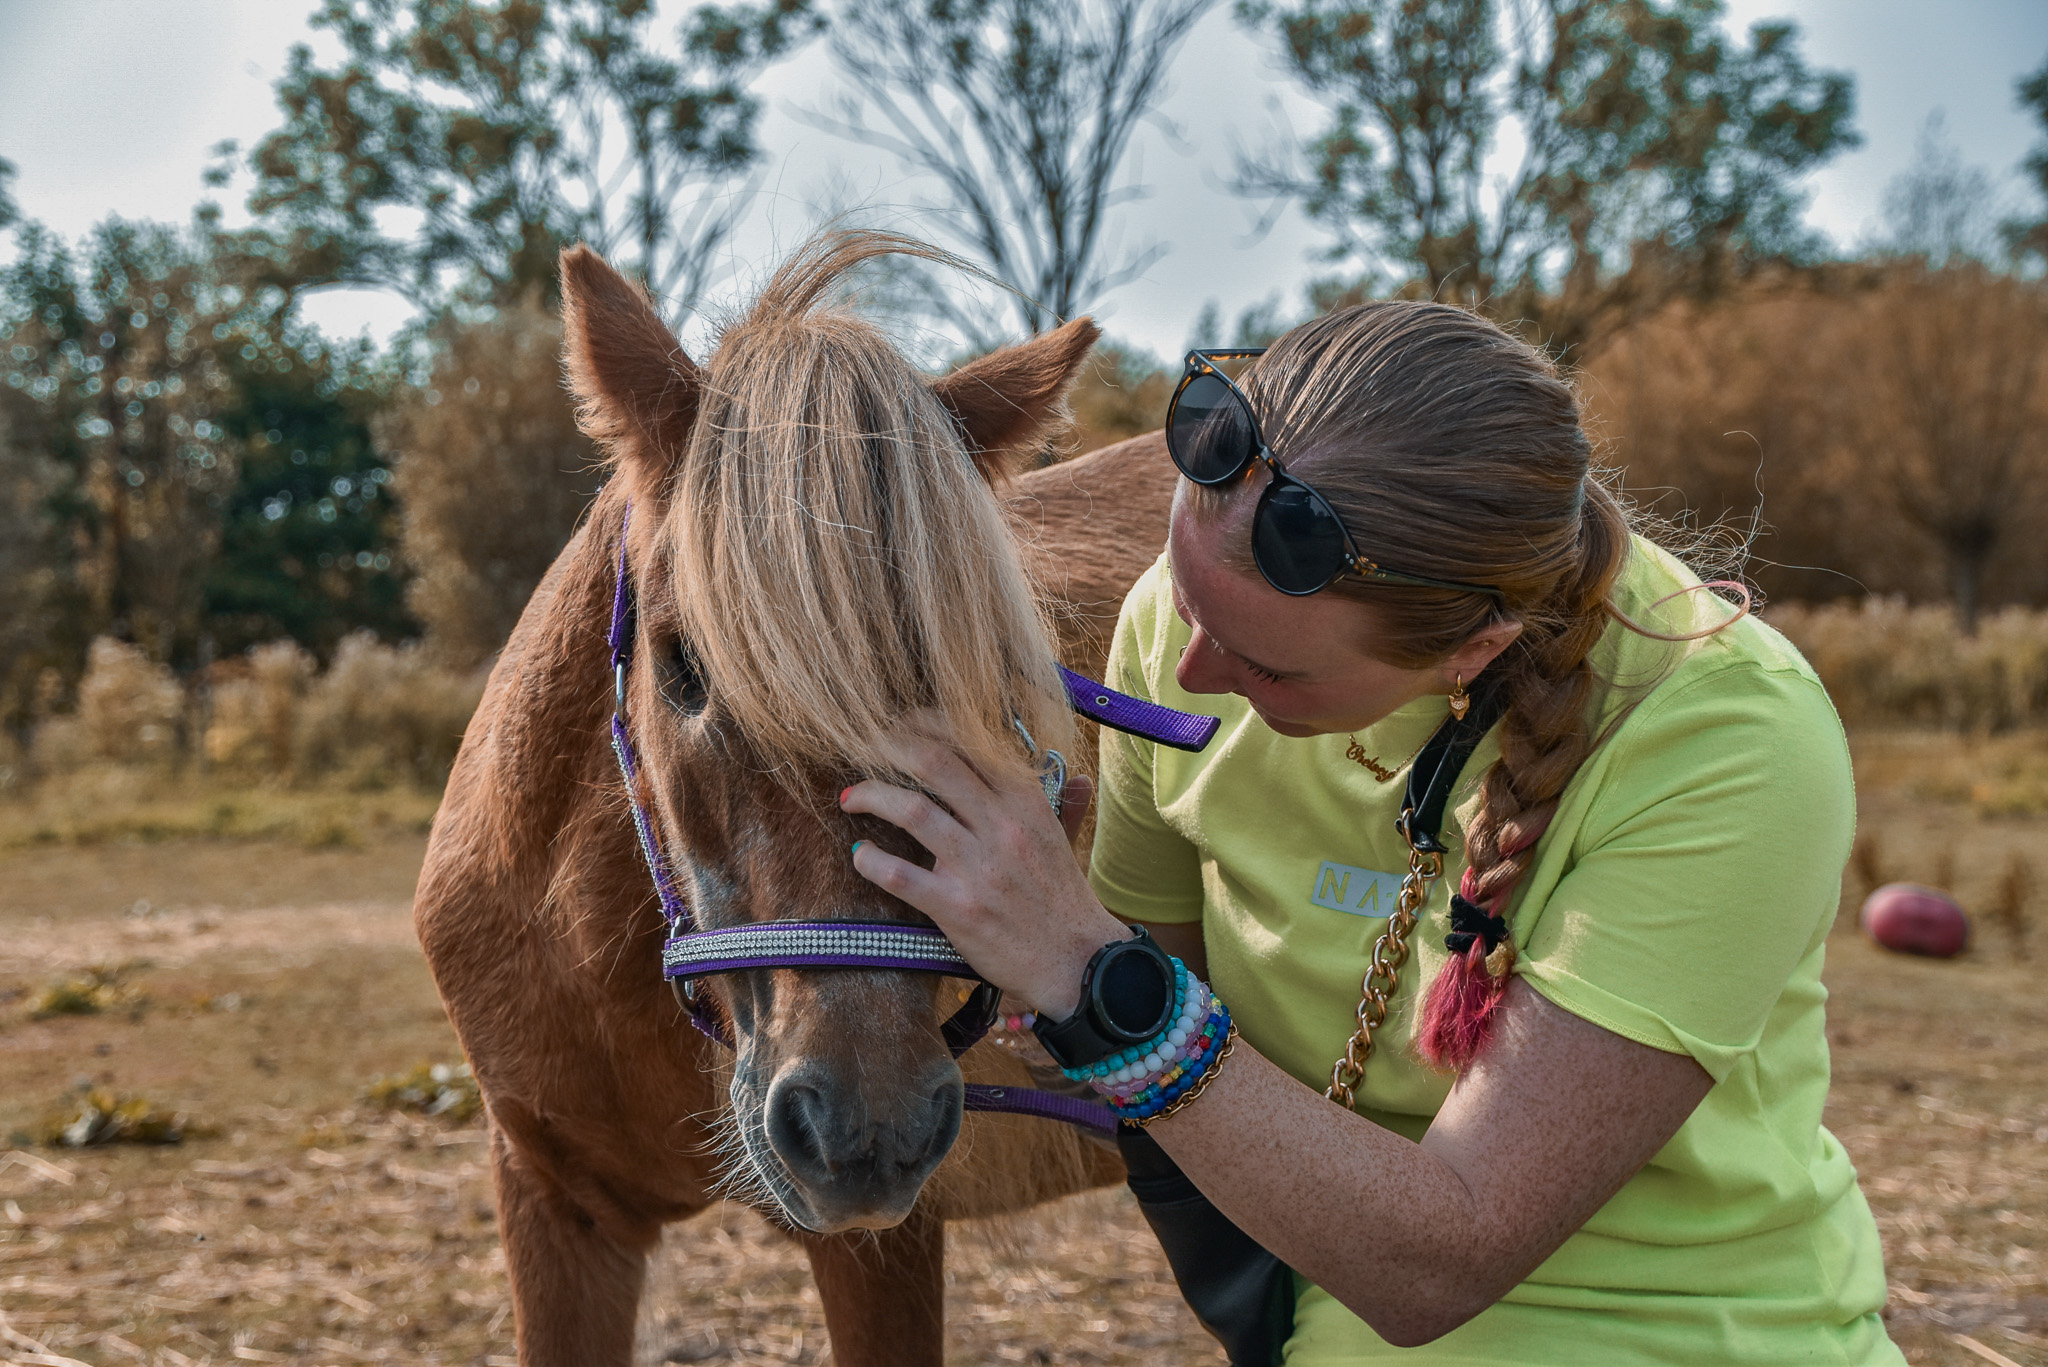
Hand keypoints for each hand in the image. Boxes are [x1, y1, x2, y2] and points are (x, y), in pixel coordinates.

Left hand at [840, 720, 1128, 1018]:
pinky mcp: (957, 908)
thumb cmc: (1066, 901)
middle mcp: (1002, 826)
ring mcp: (978, 867)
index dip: (927, 727)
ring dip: (871, 796)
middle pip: (934, 763)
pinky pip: (899, 875)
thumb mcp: (1066, 843)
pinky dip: (870, 860)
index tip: (902, 729)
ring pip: (911, 811)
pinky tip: (859, 855)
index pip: (970, 744)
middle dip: (889, 750)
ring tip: (850, 799)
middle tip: (865, 752)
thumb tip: (1081, 778)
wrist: (1078, 963)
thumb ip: (1066, 805)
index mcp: (1026, 803)